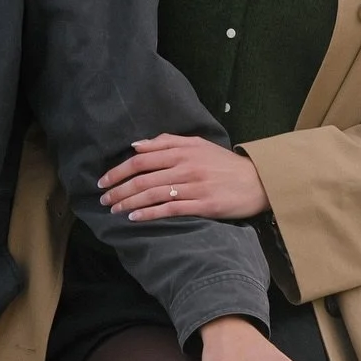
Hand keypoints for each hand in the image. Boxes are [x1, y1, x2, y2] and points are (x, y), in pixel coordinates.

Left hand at [101, 134, 267, 220]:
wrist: (257, 181)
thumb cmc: (223, 163)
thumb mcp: (197, 144)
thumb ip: (166, 142)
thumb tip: (135, 146)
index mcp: (182, 151)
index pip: (141, 160)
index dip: (118, 171)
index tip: (103, 181)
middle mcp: (185, 167)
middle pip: (143, 179)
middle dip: (119, 190)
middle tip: (103, 199)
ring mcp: (194, 187)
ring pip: (153, 195)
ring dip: (129, 203)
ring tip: (114, 210)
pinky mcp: (204, 206)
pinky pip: (170, 210)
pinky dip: (150, 214)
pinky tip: (135, 218)